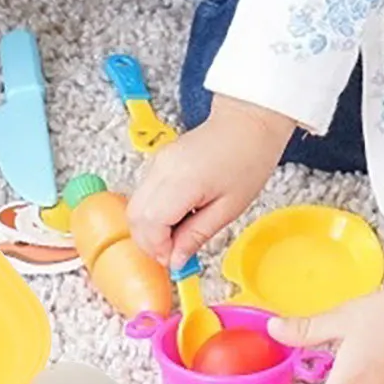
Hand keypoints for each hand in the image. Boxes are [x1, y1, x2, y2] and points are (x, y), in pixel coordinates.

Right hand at [127, 97, 296, 267]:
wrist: (248, 123)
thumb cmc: (247, 159)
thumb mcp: (229, 209)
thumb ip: (197, 235)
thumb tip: (176, 260)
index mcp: (182, 181)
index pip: (150, 224)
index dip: (158, 248)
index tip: (175, 260)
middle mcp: (162, 169)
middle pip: (135, 217)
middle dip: (149, 242)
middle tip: (174, 253)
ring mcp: (156, 163)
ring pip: (135, 207)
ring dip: (150, 228)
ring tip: (178, 235)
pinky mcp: (157, 162)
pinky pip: (143, 195)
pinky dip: (153, 214)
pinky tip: (176, 217)